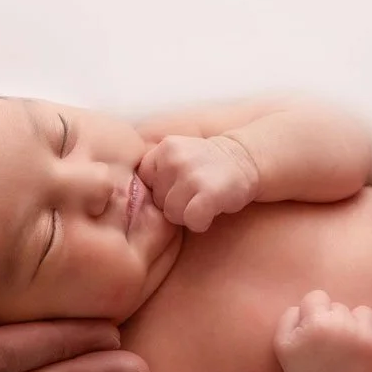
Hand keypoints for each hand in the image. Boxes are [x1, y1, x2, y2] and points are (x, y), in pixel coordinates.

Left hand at [137, 134, 260, 231]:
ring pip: (172, 214)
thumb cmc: (207, 166)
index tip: (179, 187)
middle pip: (157, 202)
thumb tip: (125, 200)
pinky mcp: (208, 192)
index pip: (143, 185)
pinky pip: (191, 221)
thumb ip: (154, 170)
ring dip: (187, 214)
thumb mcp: (176, 156)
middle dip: (174, 204)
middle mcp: (174, 159)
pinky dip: (201, 222)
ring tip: (203, 199)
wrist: (246, 158)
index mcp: (163, 149)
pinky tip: (210, 211)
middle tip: (195, 193)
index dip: (161, 191)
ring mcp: (191, 175)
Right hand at [276, 290, 371, 371]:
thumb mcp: (281, 341)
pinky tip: (368, 347)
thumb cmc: (300, 370)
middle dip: (335, 320)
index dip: (314, 312)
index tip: (314, 331)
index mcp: (317, 322)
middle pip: (341, 305)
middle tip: (332, 344)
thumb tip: (306, 304)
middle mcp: (343, 326)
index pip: (317, 296)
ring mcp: (366, 337)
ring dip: (357, 324)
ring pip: (364, 313)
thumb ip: (290, 314)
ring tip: (350, 345)